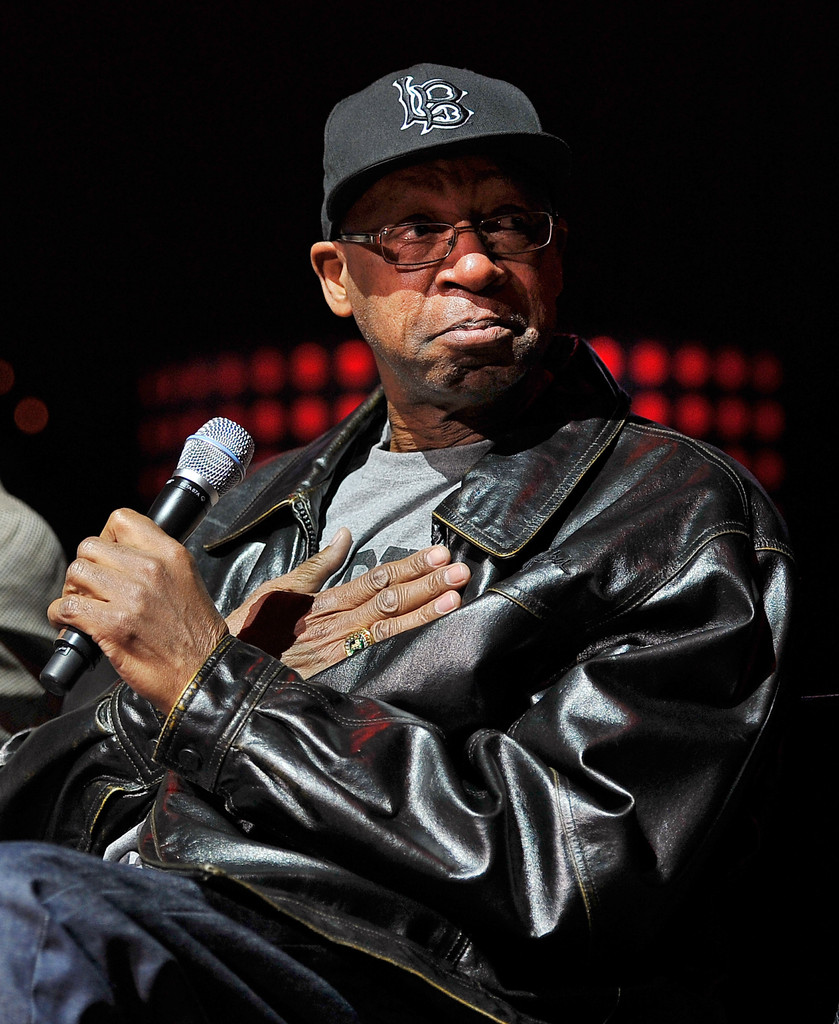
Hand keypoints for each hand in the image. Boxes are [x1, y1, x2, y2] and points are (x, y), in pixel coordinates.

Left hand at [48, 508, 228, 714]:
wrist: (203, 673)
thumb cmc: (195, 634)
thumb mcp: (187, 581)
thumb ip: (156, 563)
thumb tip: (118, 556)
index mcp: (170, 554)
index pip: (121, 519)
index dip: (106, 538)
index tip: (109, 560)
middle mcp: (150, 569)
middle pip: (90, 546)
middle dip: (86, 568)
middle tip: (93, 590)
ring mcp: (130, 597)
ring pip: (75, 573)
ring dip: (72, 592)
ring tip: (84, 608)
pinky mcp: (112, 626)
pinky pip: (66, 608)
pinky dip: (60, 617)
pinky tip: (72, 626)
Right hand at [226, 527, 470, 677]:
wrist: (219, 671)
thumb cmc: (249, 629)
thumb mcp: (279, 590)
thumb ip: (316, 567)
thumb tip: (345, 534)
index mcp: (322, 600)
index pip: (374, 578)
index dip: (408, 566)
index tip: (437, 554)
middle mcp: (333, 621)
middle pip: (388, 597)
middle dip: (426, 582)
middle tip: (459, 568)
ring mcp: (336, 646)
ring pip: (388, 622)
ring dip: (424, 606)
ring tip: (455, 592)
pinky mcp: (333, 667)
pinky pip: (375, 647)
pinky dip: (404, 633)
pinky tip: (429, 621)